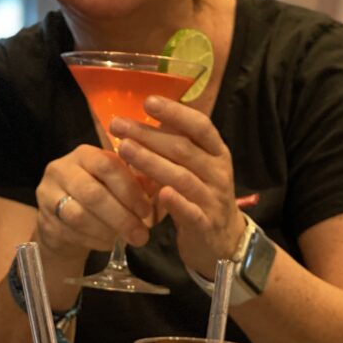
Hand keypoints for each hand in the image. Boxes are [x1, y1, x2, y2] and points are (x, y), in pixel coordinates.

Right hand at [34, 144, 154, 259]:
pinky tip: (108, 243)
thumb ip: (138, 181)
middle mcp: (61, 169)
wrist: (64, 221)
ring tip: (126, 240)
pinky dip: (94, 240)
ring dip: (107, 230)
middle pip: (92, 193)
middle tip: (141, 234)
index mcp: (84, 154)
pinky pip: (70, 233)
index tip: (146, 210)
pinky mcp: (43, 219)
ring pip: (79, 215)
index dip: (129, 189)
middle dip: (121, 216)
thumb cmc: (100, 196)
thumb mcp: (117, 183)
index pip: (106, 165)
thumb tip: (164, 185)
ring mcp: (47, 194)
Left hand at [111, 96, 243, 275]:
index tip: (147, 101)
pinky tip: (160, 193)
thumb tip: (147, 112)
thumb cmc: (201, 194)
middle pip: (183, 149)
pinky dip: (176, 202)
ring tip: (124, 149)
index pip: (200, 126)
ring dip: (152, 162)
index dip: (175, 112)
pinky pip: (191, 212)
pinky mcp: (206, 225)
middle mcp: (218, 172)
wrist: (223, 241)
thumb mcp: (197, 165)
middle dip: (148, 135)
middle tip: (118, 125)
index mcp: (217, 152)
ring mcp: (213, 199)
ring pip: (182, 177)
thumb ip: (177, 142)